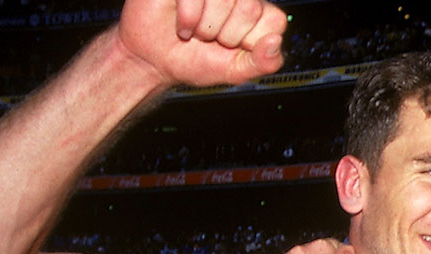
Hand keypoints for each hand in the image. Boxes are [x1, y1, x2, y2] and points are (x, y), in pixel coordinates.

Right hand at [117, 0, 286, 87]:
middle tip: (211, 40)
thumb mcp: (236, 70)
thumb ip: (264, 62)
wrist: (155, 62)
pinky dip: (188, 19)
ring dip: (205, 28)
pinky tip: (182, 26)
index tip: (234, 48)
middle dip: (227, 35)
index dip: (252, 41)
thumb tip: (275, 43)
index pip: (274, 20)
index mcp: (256, 12)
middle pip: (250, 6)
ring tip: (195, 32)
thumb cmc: (195, 61)